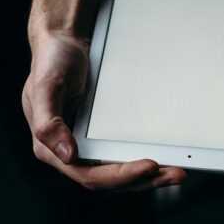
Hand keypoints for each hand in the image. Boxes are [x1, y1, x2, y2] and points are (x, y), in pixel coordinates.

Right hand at [21, 32, 186, 190]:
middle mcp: (71, 153)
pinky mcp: (102, 139)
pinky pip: (124, 156)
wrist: (63, 43)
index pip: (89, 175)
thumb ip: (48, 123)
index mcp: (51, 149)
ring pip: (121, 173)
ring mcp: (88, 147)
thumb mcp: (45, 86)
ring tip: (178, 172)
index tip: (150, 165)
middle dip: (144, 180)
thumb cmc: (51, 62)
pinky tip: (168, 159)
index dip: (120, 176)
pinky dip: (146, 161)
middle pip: (111, 180)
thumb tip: (67, 156)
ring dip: (150, 177)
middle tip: (176, 173)